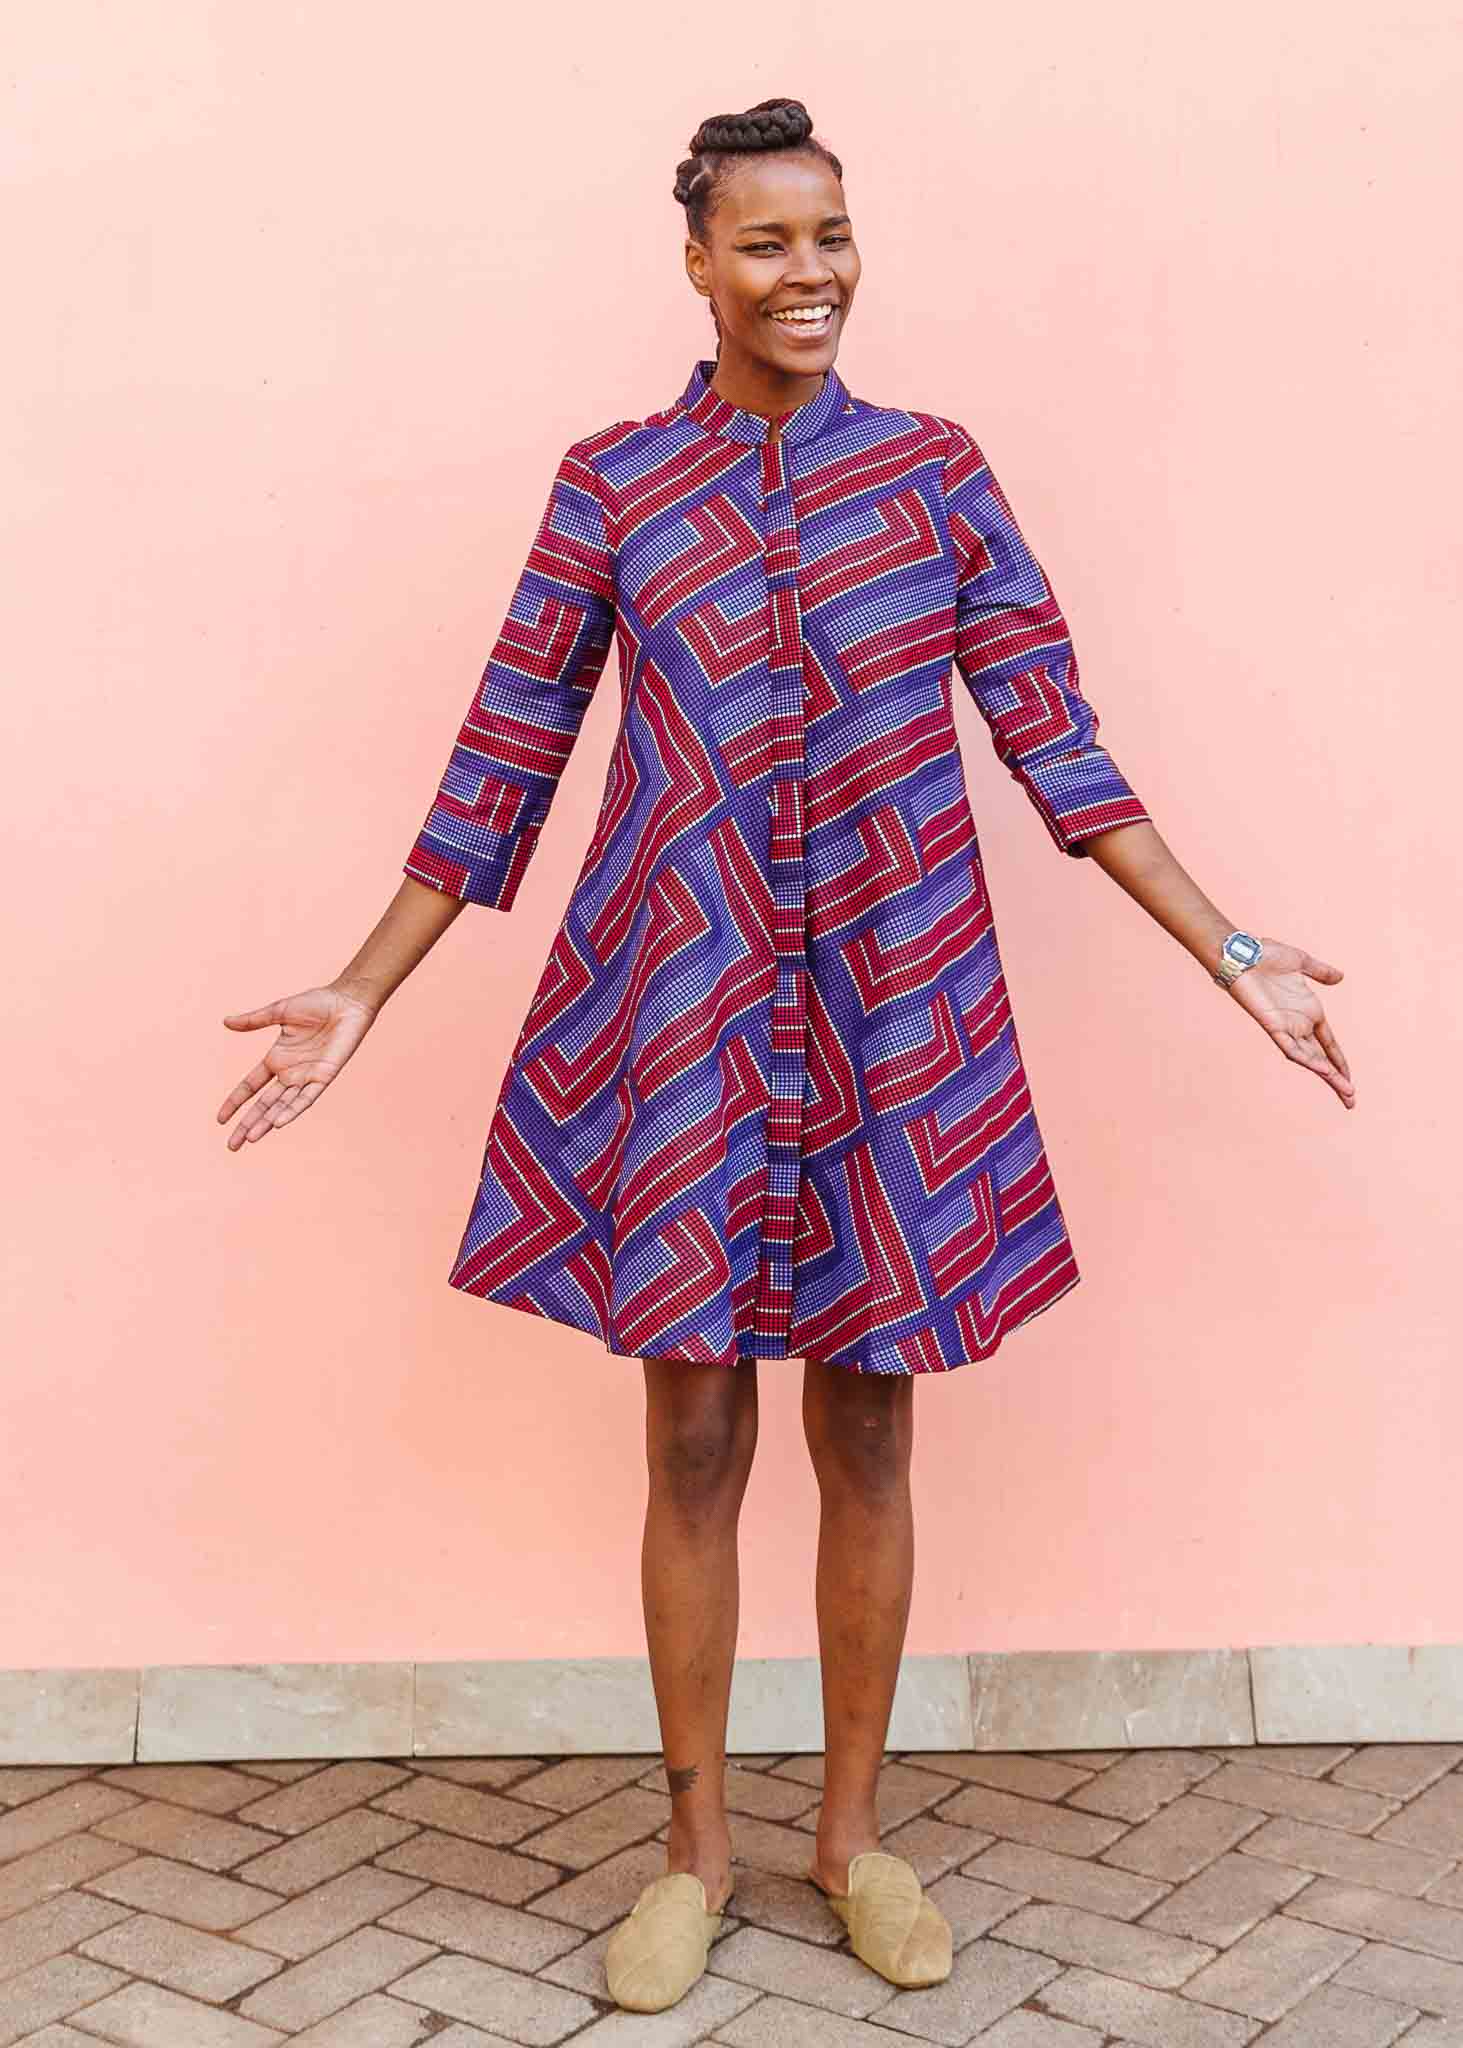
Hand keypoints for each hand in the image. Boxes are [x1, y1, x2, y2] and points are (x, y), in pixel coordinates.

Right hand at [217, 983, 377, 1150]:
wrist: (347, 1002)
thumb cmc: (317, 1003)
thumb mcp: (279, 1012)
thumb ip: (254, 1021)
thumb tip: (226, 1022)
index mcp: (277, 1058)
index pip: (250, 1086)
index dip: (235, 1102)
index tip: (220, 1119)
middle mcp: (290, 1072)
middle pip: (264, 1105)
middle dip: (247, 1124)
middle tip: (232, 1145)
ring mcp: (306, 1077)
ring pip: (282, 1106)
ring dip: (266, 1122)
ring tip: (251, 1139)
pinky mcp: (324, 1076)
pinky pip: (306, 1098)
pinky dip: (292, 1110)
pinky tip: (277, 1123)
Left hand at [1225, 937, 1354, 1108]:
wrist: (1242, 953)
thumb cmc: (1266, 956)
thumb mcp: (1301, 963)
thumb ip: (1320, 972)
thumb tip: (1340, 978)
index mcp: (1310, 1012)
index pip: (1329, 1045)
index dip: (1340, 1062)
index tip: (1351, 1080)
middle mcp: (1299, 1024)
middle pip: (1322, 1059)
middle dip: (1337, 1079)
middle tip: (1351, 1101)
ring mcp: (1287, 1027)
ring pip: (1310, 1059)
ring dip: (1327, 1074)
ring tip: (1345, 1092)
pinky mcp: (1273, 1026)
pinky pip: (1292, 1048)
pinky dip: (1307, 1059)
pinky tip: (1322, 1070)